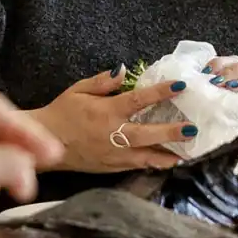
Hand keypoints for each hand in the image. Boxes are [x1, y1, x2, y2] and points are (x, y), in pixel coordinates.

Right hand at [29, 70, 193, 174]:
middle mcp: (112, 134)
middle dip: (171, 132)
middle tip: (191, 129)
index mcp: (106, 112)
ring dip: (167, 154)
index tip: (179, 86)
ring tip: (188, 153)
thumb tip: (123, 70)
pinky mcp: (111, 168)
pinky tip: (169, 162)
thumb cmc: (62, 113)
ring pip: (145, 156)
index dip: (160, 92)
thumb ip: (102, 82)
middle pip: (147, 133)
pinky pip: (137, 167)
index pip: (138, 100)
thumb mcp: (78, 90)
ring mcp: (113, 154)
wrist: (45, 144)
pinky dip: (154, 165)